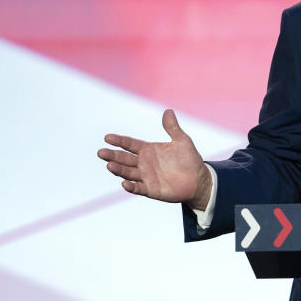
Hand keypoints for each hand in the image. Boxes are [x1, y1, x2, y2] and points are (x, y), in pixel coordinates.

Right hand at [97, 109, 212, 209]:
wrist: (199, 180)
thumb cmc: (189, 159)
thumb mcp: (182, 141)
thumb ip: (173, 128)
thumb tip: (168, 110)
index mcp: (148, 150)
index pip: (129, 144)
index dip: (119, 141)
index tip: (107, 137)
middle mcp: (143, 163)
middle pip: (124, 158)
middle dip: (113, 155)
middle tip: (101, 152)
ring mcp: (146, 177)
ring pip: (128, 173)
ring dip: (119, 170)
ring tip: (110, 165)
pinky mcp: (151, 190)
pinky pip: (139, 188)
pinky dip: (131, 187)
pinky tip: (125, 184)